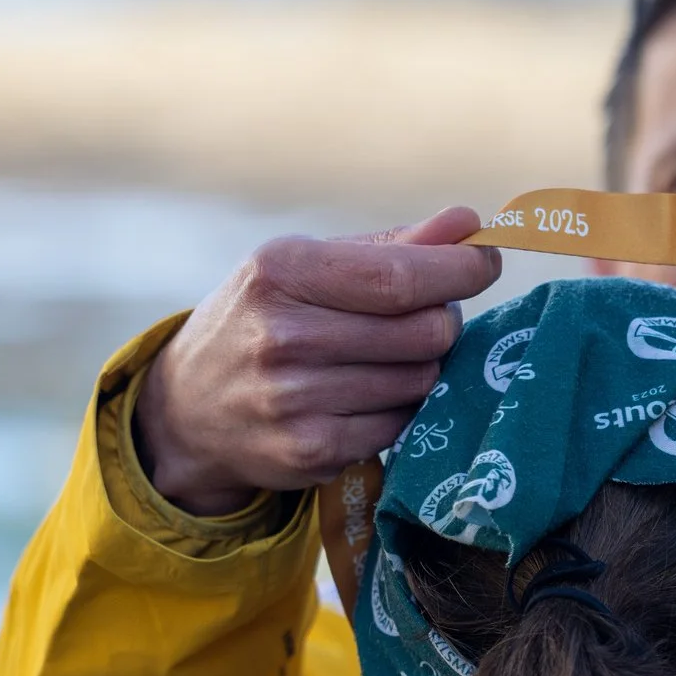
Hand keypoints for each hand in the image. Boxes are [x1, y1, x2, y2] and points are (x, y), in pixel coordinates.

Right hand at [134, 208, 498, 514]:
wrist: (189, 408)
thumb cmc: (264, 318)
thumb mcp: (306, 267)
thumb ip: (392, 246)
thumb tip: (470, 223)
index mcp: (281, 272)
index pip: (400, 278)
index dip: (460, 272)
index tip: (486, 262)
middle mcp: (282, 336)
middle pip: (424, 332)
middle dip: (441, 320)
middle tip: (422, 316)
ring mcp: (293, 400)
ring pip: (421, 381)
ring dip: (420, 367)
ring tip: (384, 358)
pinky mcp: (310, 451)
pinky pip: (400, 425)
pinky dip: (398, 409)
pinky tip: (365, 396)